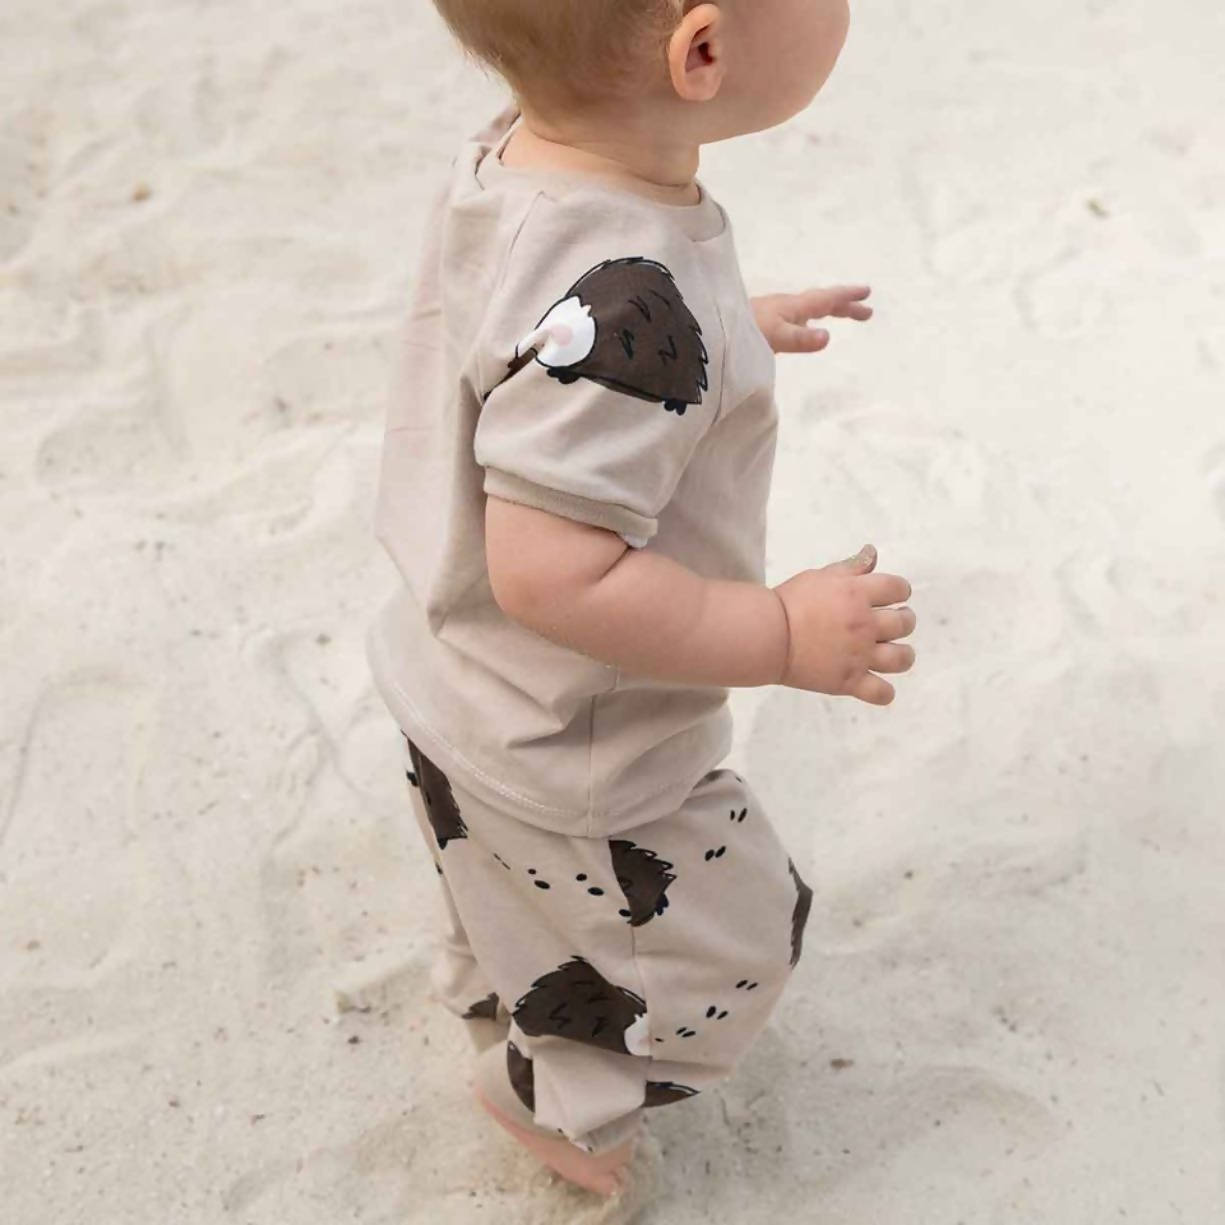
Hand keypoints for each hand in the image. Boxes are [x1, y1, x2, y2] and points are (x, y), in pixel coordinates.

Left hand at [749, 285, 872, 353]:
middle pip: (821, 303)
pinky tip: (802, 328)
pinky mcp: (763, 324)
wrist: (708, 330)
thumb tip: (828, 337)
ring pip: (808, 309)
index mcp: (792, 307)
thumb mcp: (772, 337)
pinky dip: (810, 319)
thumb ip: (799, 339)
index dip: (847, 297)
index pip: (826, 299)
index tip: (868, 293)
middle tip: (867, 312)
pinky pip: (796, 318)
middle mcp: (785, 307)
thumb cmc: (740, 332)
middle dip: (844, 305)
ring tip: (842, 315)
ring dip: (828, 310)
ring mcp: (774, 314)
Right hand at [771, 544, 915, 704]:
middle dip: (904, 620)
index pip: (899, 588)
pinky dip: (885, 692)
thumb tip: (873, 552)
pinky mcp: (848, 681)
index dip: (899, 591)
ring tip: (893, 652)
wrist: (767, 636)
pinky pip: (881, 693)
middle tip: (892, 623)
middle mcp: (864, 624)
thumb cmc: (790, 602)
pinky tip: (879, 685)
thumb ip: (852, 567)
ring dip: (904, 655)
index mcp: (858, 594)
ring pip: (901, 658)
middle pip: (905, 622)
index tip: (892, 596)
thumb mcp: (821, 576)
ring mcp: (859, 655)